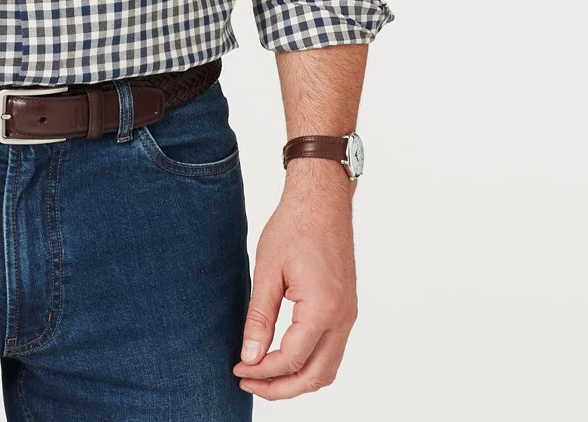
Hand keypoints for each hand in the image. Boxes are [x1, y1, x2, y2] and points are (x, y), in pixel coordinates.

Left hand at [232, 164, 358, 399]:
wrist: (322, 199)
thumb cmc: (294, 226)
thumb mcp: (267, 270)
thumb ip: (259, 318)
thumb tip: (250, 356)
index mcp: (322, 308)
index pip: (292, 360)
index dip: (262, 372)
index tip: (238, 369)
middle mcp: (343, 318)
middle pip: (315, 376)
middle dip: (280, 388)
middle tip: (247, 381)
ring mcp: (349, 315)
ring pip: (328, 369)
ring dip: (297, 380)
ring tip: (263, 375)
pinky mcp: (347, 309)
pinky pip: (332, 351)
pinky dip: (310, 363)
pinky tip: (284, 357)